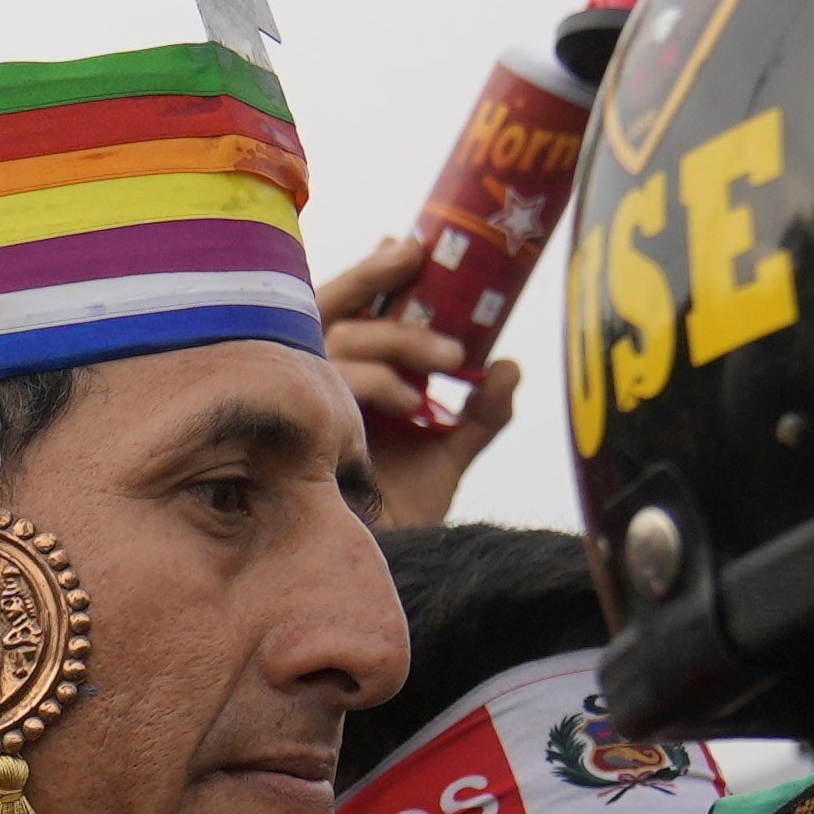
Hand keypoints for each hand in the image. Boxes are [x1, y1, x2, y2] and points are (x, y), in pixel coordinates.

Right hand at [309, 222, 519, 518]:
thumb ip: (482, 413)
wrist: (384, 569)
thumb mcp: (451, 456)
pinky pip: (335, 384)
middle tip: (413, 253)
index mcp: (350, 380)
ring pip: (341, 340)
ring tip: (451, 361)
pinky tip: (415, 405)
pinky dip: (378, 383)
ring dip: (398, 339)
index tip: (409, 244)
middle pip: (333, 308)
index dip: (373, 272)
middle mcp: (319, 385)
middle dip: (371, 275)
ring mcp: (306, 403)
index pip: (353, 309)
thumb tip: (511, 367)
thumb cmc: (403, 517)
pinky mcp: (303, 431)